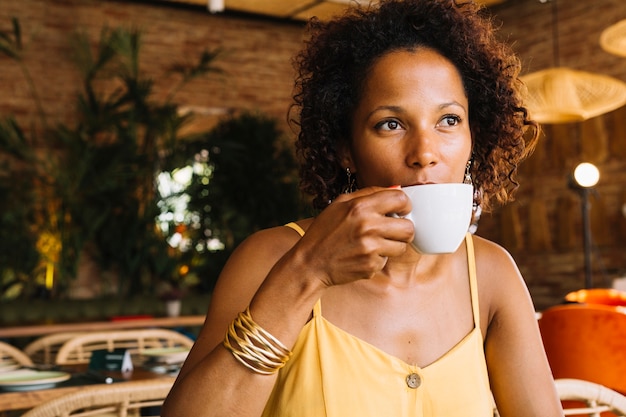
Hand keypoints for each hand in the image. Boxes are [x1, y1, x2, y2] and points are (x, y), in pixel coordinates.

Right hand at [294, 187, 413, 286]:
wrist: (310, 262)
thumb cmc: (324, 231)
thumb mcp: (340, 204)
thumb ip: (368, 194)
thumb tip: (396, 188)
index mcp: (360, 207)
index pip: (400, 198)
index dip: (405, 204)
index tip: (401, 210)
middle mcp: (368, 226)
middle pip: (408, 227)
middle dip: (404, 228)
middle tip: (394, 230)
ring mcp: (371, 248)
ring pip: (402, 246)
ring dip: (393, 245)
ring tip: (376, 243)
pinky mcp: (371, 266)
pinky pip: (387, 260)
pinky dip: (378, 259)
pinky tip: (363, 255)